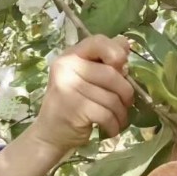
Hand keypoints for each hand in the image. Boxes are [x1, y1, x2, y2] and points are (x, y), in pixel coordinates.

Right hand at [30, 35, 133, 154]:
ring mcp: (67, 88)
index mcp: (70, 56)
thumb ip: (104, 61)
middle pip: (111, 74)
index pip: (97, 41)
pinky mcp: (73, 108)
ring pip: (111, 97)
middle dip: (126, 93)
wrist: (50, 133)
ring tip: (118, 119)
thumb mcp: (86, 78)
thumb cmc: (73, 104)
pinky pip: (106, 114)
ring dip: (121, 113)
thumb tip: (125, 44)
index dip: (116, 52)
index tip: (123, 67)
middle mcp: (66, 67)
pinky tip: (110, 129)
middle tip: (125, 104)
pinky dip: (114, 125)